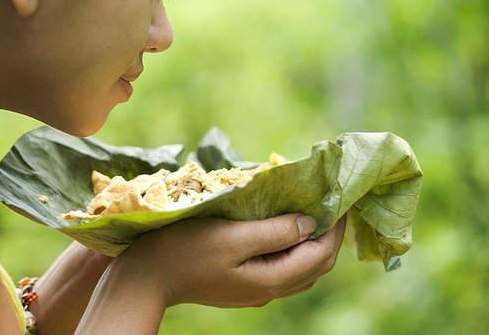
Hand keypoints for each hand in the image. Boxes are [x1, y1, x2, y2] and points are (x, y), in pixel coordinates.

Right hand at [115, 213, 346, 307]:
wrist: (147, 277)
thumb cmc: (185, 250)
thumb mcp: (232, 237)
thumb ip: (274, 232)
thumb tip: (309, 223)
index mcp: (270, 280)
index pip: (320, 255)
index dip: (335, 227)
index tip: (341, 198)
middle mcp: (269, 289)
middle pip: (316, 265)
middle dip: (330, 235)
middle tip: (334, 203)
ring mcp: (256, 289)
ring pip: (301, 269)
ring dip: (313, 242)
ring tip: (316, 212)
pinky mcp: (244, 284)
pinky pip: (282, 267)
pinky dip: (294, 248)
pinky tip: (287, 228)